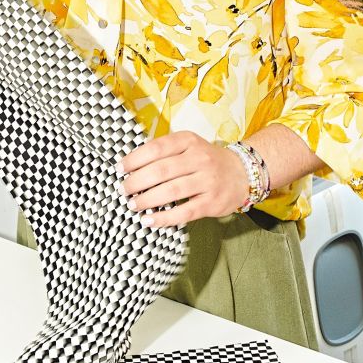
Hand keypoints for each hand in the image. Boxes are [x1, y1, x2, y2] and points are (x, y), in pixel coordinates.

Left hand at [118, 130, 250, 227]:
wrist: (241, 173)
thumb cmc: (205, 160)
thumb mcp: (188, 146)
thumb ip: (165, 152)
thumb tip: (131, 165)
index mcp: (189, 141)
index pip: (157, 148)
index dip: (135, 159)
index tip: (120, 168)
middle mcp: (199, 158)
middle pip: (161, 170)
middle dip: (137, 181)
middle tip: (123, 190)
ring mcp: (208, 180)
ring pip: (171, 191)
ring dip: (147, 199)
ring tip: (133, 205)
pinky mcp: (212, 202)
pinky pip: (185, 212)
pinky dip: (164, 218)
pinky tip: (149, 221)